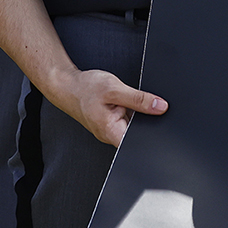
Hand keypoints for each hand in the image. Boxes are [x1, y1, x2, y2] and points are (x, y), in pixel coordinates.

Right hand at [50, 66, 165, 147]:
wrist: (66, 85)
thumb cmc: (85, 88)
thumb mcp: (115, 89)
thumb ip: (139, 99)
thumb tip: (160, 106)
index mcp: (111, 132)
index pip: (139, 143)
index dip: (153, 133)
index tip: (159, 120)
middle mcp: (110, 135)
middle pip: (138, 134)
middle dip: (145, 120)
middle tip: (138, 104)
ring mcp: (110, 130)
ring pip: (133, 125)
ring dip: (136, 114)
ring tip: (124, 101)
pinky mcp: (109, 123)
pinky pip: (126, 120)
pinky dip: (129, 110)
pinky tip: (122, 102)